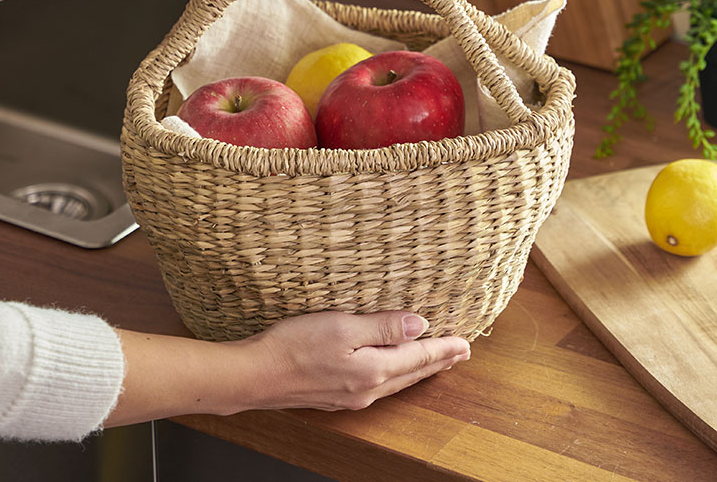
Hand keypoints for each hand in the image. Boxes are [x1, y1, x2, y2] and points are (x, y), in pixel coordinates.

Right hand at [233, 311, 469, 411]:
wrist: (255, 375)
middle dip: (438, 361)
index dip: (443, 349)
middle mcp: (367, 389)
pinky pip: (378, 384)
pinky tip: (392, 369)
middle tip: (460, 353)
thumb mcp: (343, 326)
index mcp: (373, 371)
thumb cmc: (294, 346)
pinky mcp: (335, 395)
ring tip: (435, 361)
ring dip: (418, 369)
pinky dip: (396, 373)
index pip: (418, 357)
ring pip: (396, 381)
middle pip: (411, 373)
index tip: (466, 344)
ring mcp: (350, 396)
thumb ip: (383, 327)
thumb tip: (420, 325)